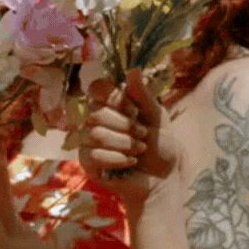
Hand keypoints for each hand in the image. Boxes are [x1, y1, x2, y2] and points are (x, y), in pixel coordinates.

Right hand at [80, 68, 176, 209]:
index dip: (114, 98)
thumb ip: (144, 95)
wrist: (161, 179)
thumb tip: (134, 70)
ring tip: (138, 151)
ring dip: (124, 144)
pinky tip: (130, 163)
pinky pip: (94, 155)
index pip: (96, 87)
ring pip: (95, 135)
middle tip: (142, 135)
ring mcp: (88, 140)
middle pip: (96, 113)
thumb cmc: (160, 147)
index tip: (134, 110)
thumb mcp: (157, 118)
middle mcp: (95, 119)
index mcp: (111, 104)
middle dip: (125, 126)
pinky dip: (118, 159)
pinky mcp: (87, 162)